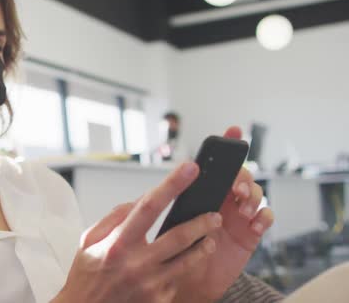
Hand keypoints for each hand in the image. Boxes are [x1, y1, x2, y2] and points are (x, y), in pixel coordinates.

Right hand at [54, 163, 221, 302]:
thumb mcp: (89, 240)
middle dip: (203, 221)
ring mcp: (151, 285)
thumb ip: (115, 217)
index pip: (150, 206)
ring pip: (189, 260)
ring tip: (209, 236)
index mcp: (118, 244)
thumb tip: (140, 200)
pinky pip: (178, 279)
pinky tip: (180, 263)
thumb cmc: (86, 274)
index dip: (172, 185)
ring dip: (204, 245)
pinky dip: (183, 268)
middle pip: (180, 236)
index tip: (190, 169)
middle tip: (215, 214)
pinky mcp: (159, 300)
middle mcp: (137, 264)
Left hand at [174, 126, 275, 301]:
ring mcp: (237, 216)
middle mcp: (220, 201)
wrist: (186, 285)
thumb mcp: (162, 228)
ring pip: (254, 193)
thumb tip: (151, 193)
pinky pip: (265, 217)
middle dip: (241, 175)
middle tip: (234, 188)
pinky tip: (254, 223)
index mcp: (199, 194)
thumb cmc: (174, 255)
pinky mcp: (249, 234)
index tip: (232, 130)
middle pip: (239, 175)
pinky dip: (264, 216)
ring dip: (252, 196)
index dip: (224, 145)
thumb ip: (159, 211)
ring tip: (241, 211)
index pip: (212, 165)